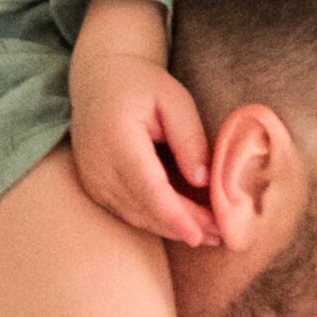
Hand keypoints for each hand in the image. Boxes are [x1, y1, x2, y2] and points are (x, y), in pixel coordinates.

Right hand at [69, 12, 218, 248]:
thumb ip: (189, 139)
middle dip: (185, 226)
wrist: (99, 80)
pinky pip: (128, 214)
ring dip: (173, 229)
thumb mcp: (174, 100)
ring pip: (137, 217)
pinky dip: (157, 222)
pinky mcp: (94, 188)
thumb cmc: (142, 85)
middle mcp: (97, 164)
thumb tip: (203, 181)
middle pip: (145, 208)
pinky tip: (185, 225)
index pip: (148, 186)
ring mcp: (92, 179)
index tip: (199, 236)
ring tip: (212, 235)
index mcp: (116, 137)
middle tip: (223, 236)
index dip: (174, 215)